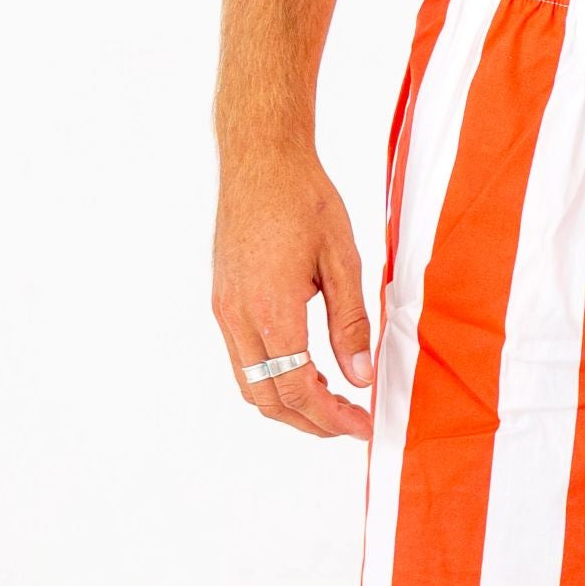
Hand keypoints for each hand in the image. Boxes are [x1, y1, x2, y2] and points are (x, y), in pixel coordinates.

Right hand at [212, 147, 373, 439]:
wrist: (260, 159)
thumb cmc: (303, 199)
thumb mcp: (343, 260)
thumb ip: (351, 323)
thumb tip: (360, 375)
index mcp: (270, 309)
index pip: (296, 389)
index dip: (331, 417)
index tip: (362, 425)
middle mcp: (237, 317)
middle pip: (268, 399)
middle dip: (311, 421)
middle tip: (351, 423)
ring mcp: (224, 310)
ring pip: (250, 384)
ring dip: (289, 404)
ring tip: (332, 402)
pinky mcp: (222, 300)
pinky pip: (243, 359)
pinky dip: (272, 379)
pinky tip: (305, 370)